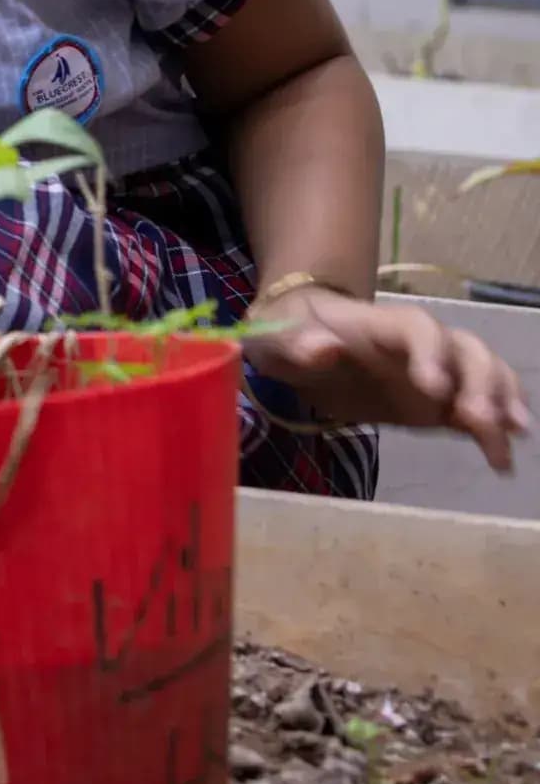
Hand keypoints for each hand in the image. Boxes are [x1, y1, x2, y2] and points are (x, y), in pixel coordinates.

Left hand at [245, 283, 529, 473]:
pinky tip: (502, 460)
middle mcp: (419, 345)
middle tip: (478, 420)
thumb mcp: (275, 335)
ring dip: (502, 402)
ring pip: (485, 375)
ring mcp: (435, 372)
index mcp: (379, 323)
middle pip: (465, 350)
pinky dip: (495, 431)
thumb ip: (296, 343)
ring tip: (510, 438)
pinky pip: (477, 411)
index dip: (431, 352)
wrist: (298, 341)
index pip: (418, 328)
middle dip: (480, 382)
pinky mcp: (438, 404)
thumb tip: (322, 349)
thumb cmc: (287, 332)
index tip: (433, 387)